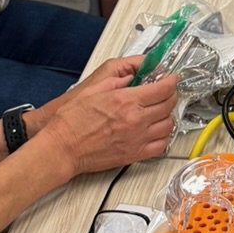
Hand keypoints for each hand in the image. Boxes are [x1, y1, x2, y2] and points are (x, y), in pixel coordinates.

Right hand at [41, 58, 179, 176]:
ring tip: (161, 111)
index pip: (162, 88)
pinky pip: (161, 146)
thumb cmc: (70, 122)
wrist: (62, 148)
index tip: (171, 79)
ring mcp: (137, 139)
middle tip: (166, 92)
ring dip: (168, 115)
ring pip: (169, 126)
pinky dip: (164, 137)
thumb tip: (132, 77)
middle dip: (171, 95)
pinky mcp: (134, 155)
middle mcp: (135, 120)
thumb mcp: (92, 89)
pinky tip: (157, 131)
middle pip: (168, 105)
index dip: (171, 81)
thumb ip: (117, 81)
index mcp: (126, 101)